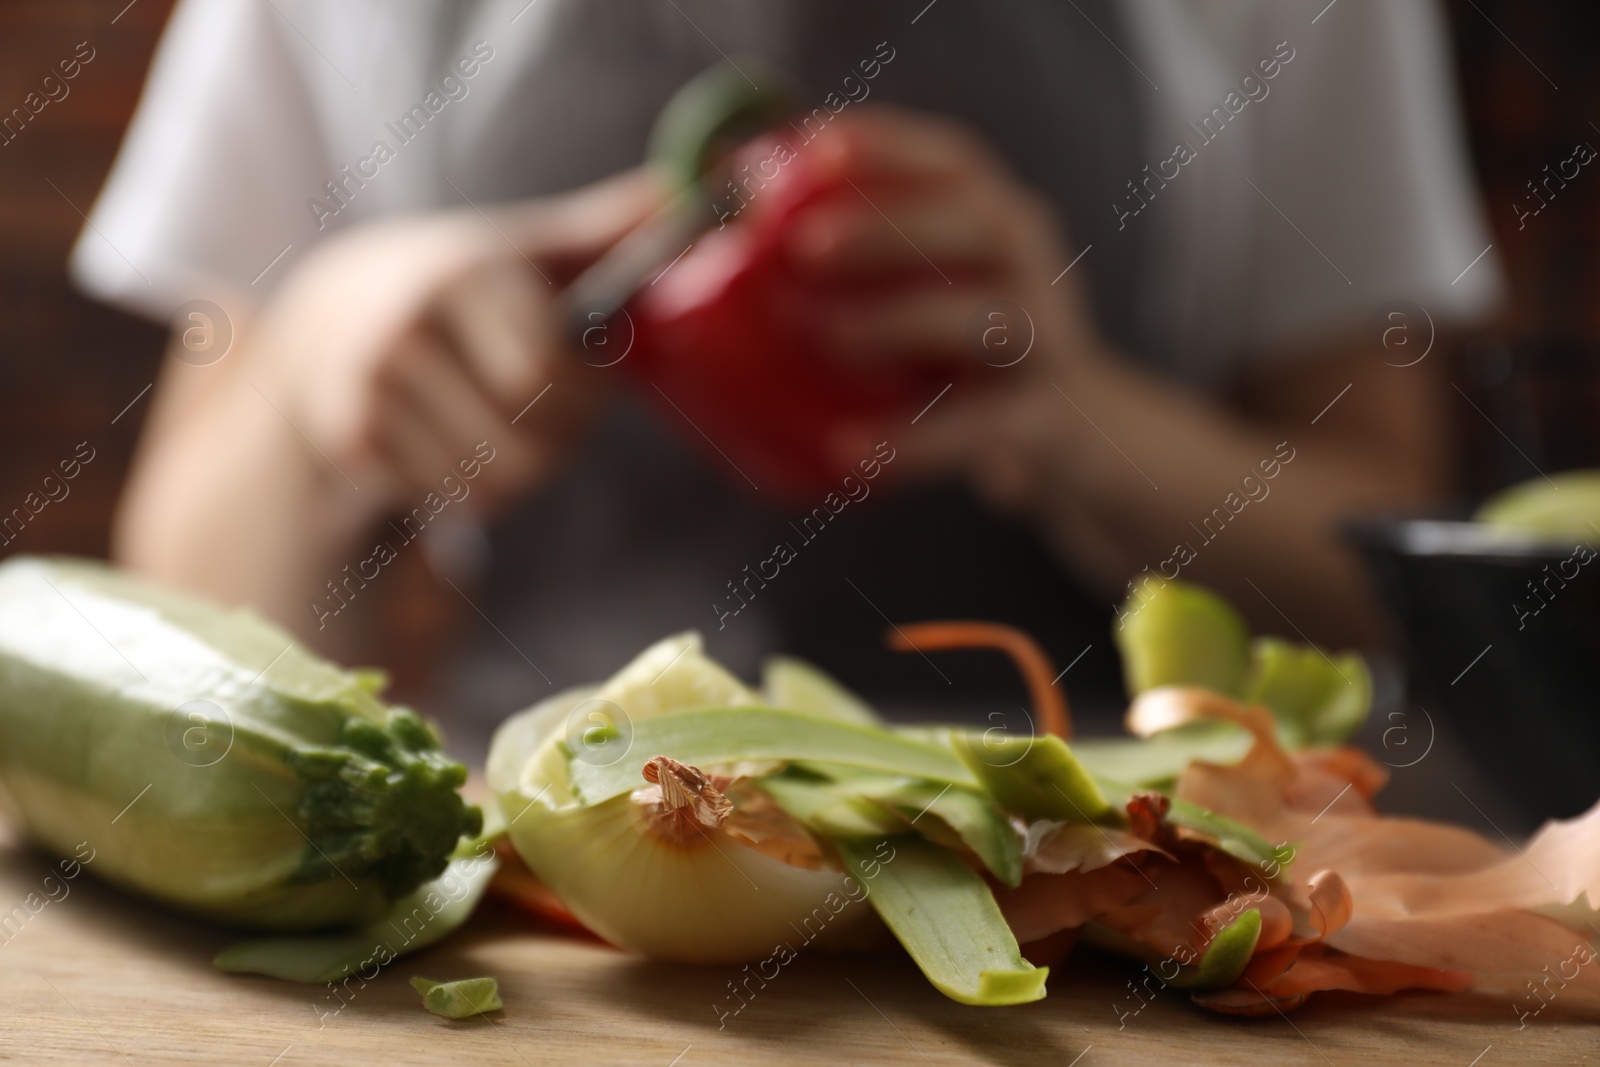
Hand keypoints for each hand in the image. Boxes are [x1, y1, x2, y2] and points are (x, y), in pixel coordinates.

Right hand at [246, 167, 664, 519]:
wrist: (336, 312)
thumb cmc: (470, 286)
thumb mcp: (533, 246)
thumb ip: (610, 226)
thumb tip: (694, 185)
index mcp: (467, 276)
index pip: (544, 375)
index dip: (581, 393)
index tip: (583, 374)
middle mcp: (408, 326)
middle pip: (527, 447)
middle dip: (557, 444)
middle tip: (548, 415)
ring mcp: (370, 385)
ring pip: (491, 486)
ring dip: (516, 474)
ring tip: (499, 427)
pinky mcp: (349, 437)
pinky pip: (448, 500)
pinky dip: (465, 490)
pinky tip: (450, 444)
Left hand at [780, 107, 1112, 512]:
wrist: (1070, 432)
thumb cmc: (959, 346)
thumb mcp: (921, 286)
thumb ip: (845, 260)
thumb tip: (705, 236)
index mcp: (994, 216)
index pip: (948, 160)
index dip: (882, 146)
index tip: (809, 149)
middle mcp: (1031, 263)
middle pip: (973, 224)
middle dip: (885, 227)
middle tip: (802, 244)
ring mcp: (1046, 341)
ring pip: (983, 319)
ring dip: (900, 321)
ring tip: (824, 337)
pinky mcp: (1045, 420)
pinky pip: (976, 430)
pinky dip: (912, 442)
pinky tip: (850, 452)